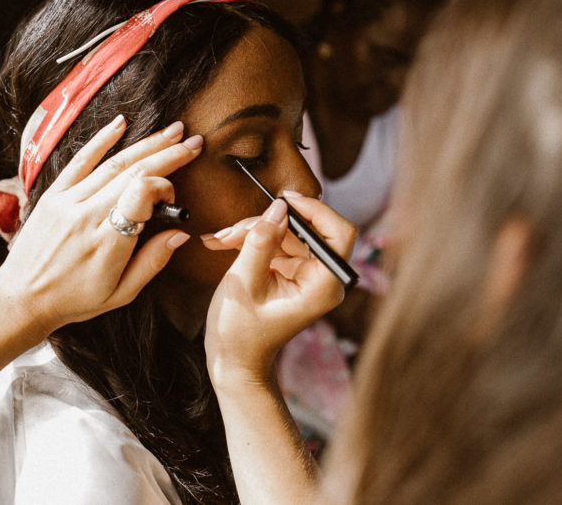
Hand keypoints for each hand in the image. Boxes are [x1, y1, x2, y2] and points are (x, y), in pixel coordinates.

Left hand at [0, 115, 202, 339]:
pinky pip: (80, 161)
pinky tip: (121, 123)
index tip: (172, 195)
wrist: (21, 298)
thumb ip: (152, 262)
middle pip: (133, 173)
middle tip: (195, 141)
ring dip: (147, 144)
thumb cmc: (73, 300)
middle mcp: (86, 217)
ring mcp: (67, 202)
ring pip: (113, 164)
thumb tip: (180, 234)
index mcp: (107, 244)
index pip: (140, 196)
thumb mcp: (120, 294)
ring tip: (173, 131)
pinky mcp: (53, 195)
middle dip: (168, 154)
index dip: (162, 187)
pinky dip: (102, 140)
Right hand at [203, 195, 355, 386]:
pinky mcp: (291, 271)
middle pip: (306, 229)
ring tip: (221, 240)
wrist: (234, 361)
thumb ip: (261, 242)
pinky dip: (251, 240)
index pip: (340, 233)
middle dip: (268, 223)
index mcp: (323, 286)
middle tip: (233, 231)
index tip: (284, 201)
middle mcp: (321, 278)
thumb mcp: (243, 283)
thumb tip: (277, 209)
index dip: (316, 210)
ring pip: (286, 232)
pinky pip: (276, 243)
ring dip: (253, 231)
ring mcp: (307, 274)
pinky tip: (224, 243)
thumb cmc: (240, 333)